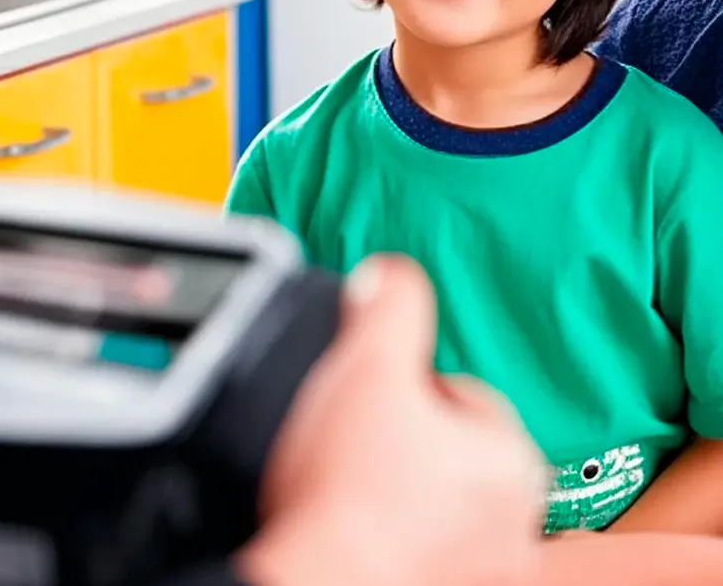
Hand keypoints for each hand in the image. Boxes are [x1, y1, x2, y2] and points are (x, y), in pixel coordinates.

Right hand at [237, 254, 546, 585]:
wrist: (315, 578)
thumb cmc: (346, 487)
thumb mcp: (368, 364)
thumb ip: (389, 305)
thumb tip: (388, 275)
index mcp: (511, 461)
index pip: (464, 395)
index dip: (409, 389)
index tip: (375, 407)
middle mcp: (515, 525)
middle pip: (455, 449)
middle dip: (412, 440)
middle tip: (362, 446)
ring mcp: (486, 571)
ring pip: (444, 501)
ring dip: (409, 489)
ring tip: (361, 489)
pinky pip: (432, 548)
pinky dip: (404, 535)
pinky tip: (366, 525)